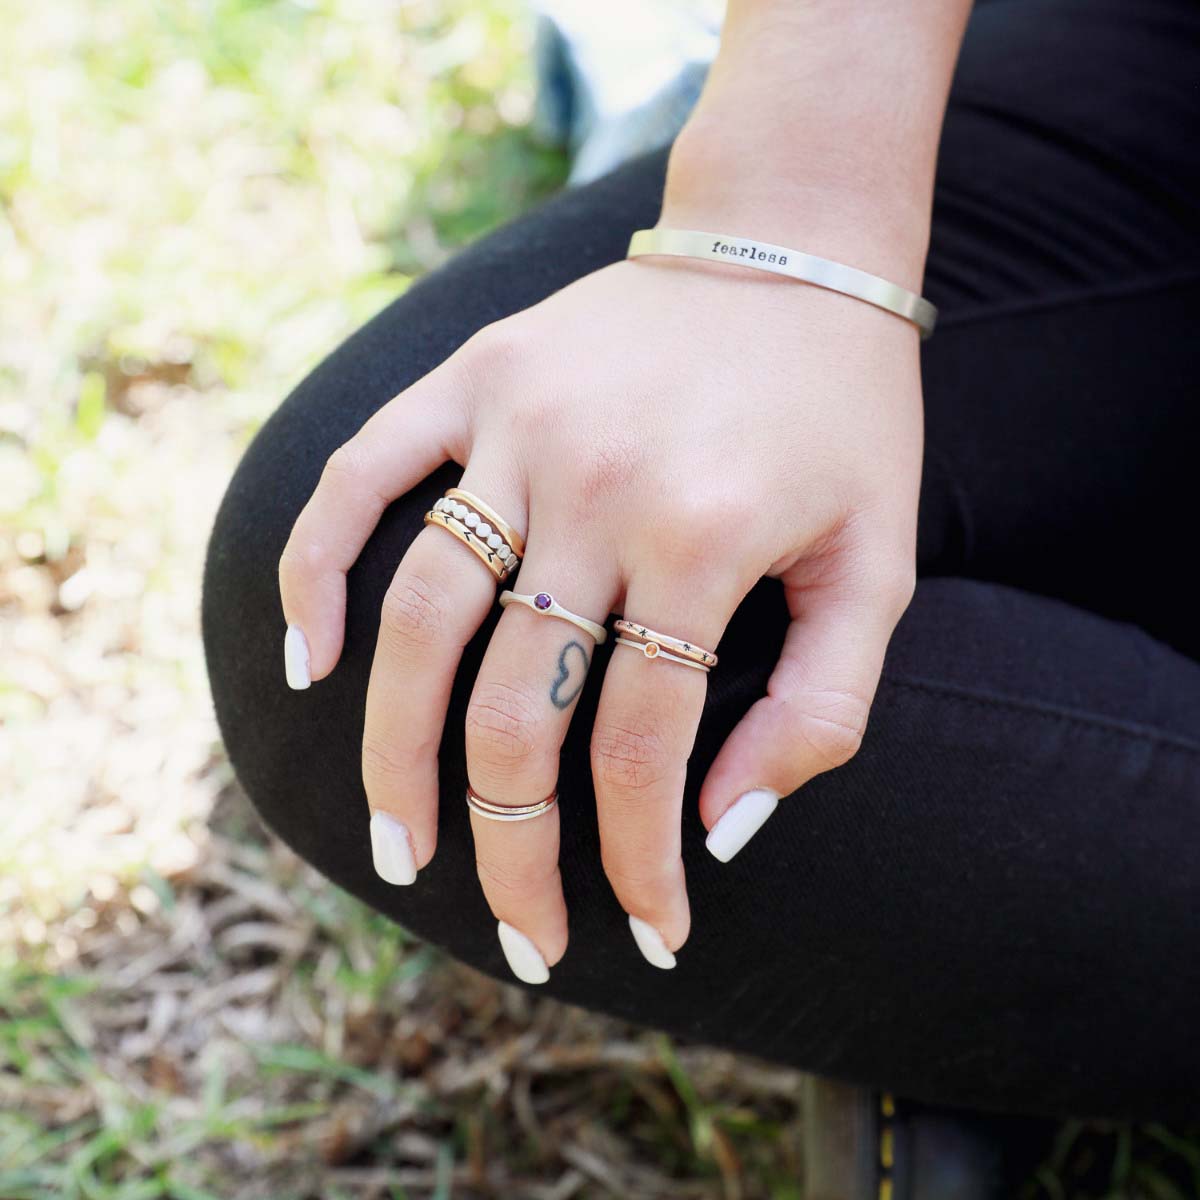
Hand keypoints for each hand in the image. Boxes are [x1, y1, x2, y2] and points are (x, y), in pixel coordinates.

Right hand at [278, 250, 921, 978]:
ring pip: (419, 617)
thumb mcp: (880, 564)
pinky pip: (362, 476)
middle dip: (509, 848)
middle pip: (512, 710)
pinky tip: (307, 659)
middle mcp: (593, 485)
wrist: (793, 243)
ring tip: (395, 844)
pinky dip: (318, 566)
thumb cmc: (846, 415)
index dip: (637, 864)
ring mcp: (515, 426)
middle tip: (514, 932)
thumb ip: (820, 708)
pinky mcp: (470, 377)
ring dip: (394, 748)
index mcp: (702, 535)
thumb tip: (720, 828)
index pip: (639, 749)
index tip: (653, 935)